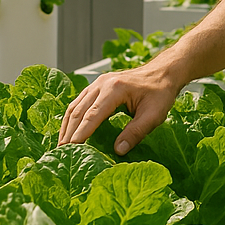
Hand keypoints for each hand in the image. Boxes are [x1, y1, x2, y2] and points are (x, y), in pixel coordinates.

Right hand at [58, 62, 180, 153]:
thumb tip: (117, 151)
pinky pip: (80, 102)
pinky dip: (73, 117)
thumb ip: (135, 133)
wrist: (163, 72)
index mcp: (115, 89)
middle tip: (61, 153)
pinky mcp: (98, 85)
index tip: (71, 150)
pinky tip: (70, 129)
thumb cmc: (161, 93)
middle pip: (78, 111)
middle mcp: (102, 83)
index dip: (80, 135)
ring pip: (75, 105)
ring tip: (62, 145)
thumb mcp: (154, 115)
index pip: (92, 116)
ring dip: (67, 126)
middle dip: (68, 133)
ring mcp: (98, 82)